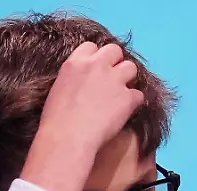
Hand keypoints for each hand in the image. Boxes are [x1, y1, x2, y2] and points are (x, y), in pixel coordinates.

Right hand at [21, 42, 145, 190]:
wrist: (68, 137)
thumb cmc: (57, 121)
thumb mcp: (59, 88)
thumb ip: (75, 78)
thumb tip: (85, 83)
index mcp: (75, 62)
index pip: (92, 47)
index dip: (96, 58)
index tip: (97, 71)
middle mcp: (96, 66)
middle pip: (115, 50)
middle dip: (116, 63)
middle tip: (113, 80)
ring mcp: (114, 80)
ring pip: (131, 68)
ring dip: (128, 80)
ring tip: (120, 95)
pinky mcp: (127, 98)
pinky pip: (139, 95)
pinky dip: (134, 103)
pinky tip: (125, 112)